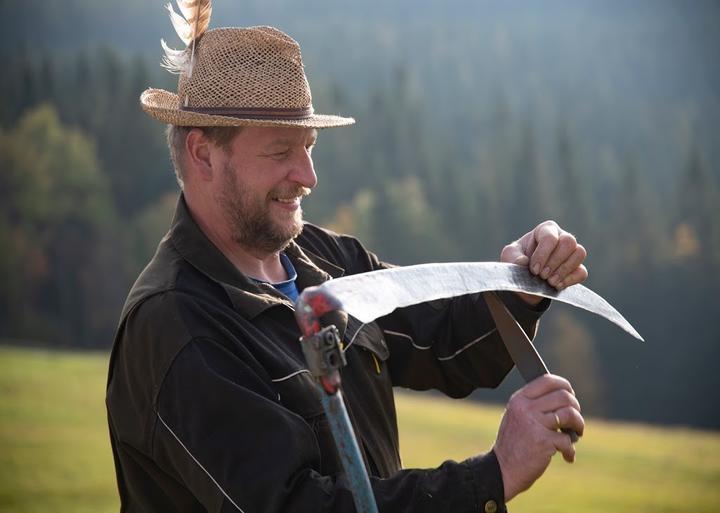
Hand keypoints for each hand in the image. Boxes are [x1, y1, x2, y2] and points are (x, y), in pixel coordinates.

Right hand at [492, 374, 584, 501]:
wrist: (502, 470)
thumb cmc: (513, 444)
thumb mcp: (516, 417)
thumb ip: (533, 405)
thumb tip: (564, 397)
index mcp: (519, 400)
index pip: (547, 380)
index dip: (564, 385)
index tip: (571, 395)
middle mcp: (526, 408)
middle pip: (563, 396)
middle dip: (576, 408)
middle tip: (574, 420)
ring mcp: (534, 424)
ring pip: (569, 414)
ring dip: (579, 425)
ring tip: (576, 434)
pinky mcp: (543, 441)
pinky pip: (568, 440)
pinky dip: (571, 450)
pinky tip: (567, 456)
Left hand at [501, 220, 587, 303]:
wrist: (523, 279)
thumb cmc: (517, 261)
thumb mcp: (509, 256)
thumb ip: (513, 257)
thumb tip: (523, 261)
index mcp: (545, 230)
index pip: (550, 237)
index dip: (543, 254)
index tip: (533, 269)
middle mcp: (561, 237)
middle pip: (569, 242)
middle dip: (555, 262)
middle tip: (542, 275)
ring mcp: (571, 252)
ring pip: (579, 253)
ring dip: (564, 270)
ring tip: (549, 281)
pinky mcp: (576, 268)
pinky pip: (582, 272)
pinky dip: (570, 280)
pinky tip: (556, 285)